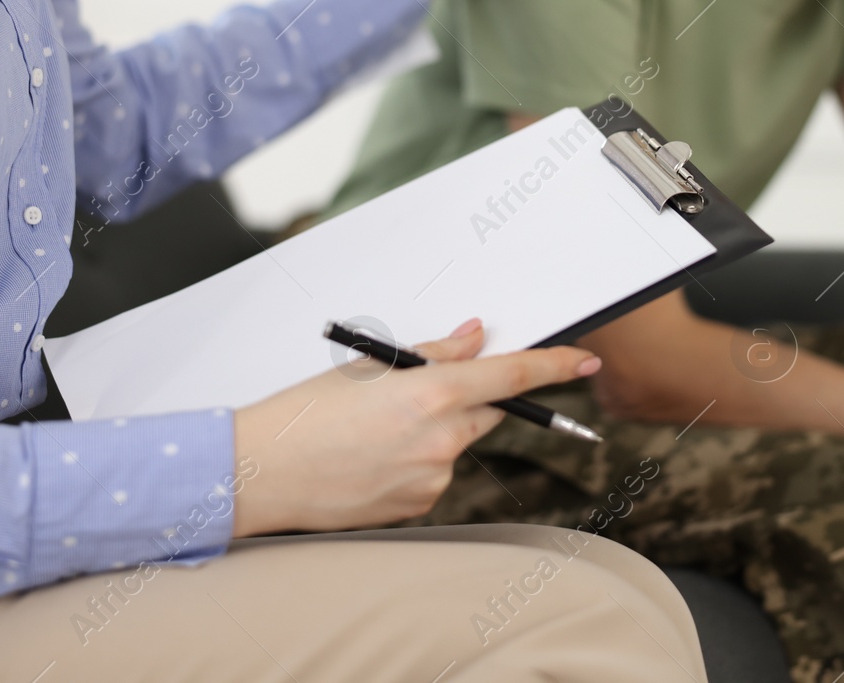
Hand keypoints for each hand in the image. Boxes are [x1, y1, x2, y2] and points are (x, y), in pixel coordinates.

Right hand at [231, 319, 601, 535]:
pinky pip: (435, 473)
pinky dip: (417, 460)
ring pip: (458, 443)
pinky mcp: (419, 505)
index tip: (583, 361)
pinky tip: (372, 458)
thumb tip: (476, 337)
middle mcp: (440, 439)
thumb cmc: (303, 414)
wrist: (260, 475)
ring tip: (375, 430)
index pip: (512, 376)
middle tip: (421, 392)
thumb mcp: (367, 367)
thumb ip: (433, 352)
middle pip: (488, 410)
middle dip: (472, 396)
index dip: (555, 366)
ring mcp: (432, 478)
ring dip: (437, 430)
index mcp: (430, 393)